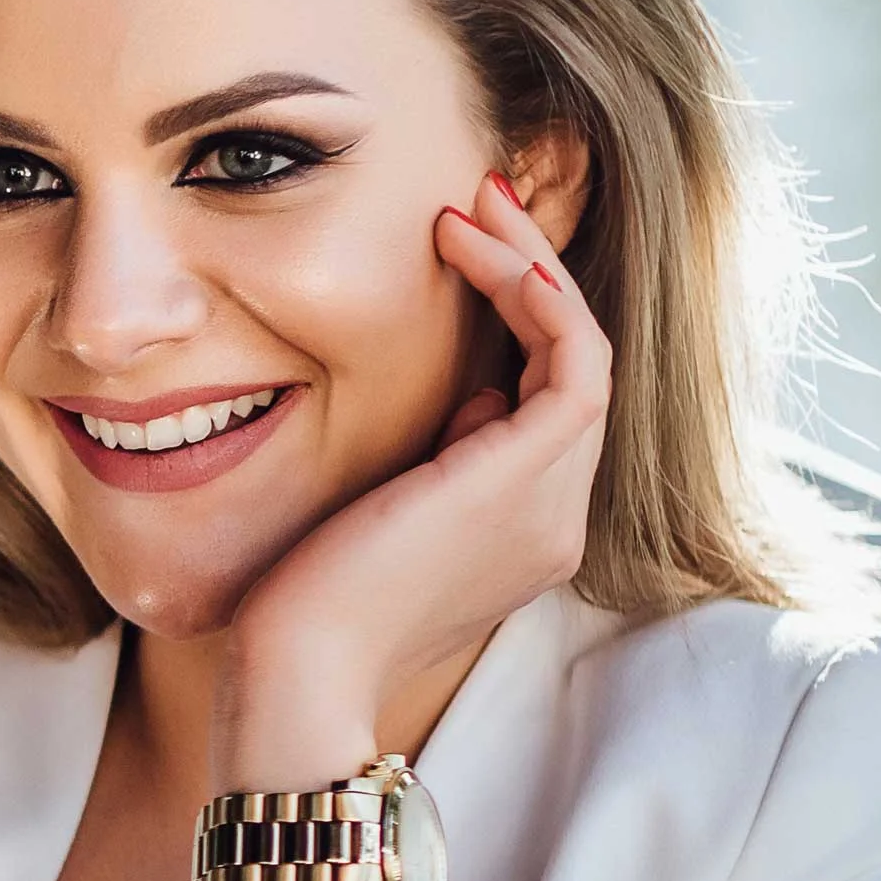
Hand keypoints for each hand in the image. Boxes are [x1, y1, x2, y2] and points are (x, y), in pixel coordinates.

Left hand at [217, 170, 612, 783]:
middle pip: (571, 370)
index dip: (512, 324)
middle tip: (475, 204)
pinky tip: (474, 244)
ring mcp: (551, 502)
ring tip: (474, 205)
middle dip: (530, 277)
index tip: (454, 259)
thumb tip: (464, 405)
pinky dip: (533, 290)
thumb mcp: (377, 524)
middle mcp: (553, 520)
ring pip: (582, 352)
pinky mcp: (530, 476)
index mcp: (517, 537)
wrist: (298, 676)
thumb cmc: (303, 612)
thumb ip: (430, 469)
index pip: (541, 407)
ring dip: (533, 267)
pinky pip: (573, 355)